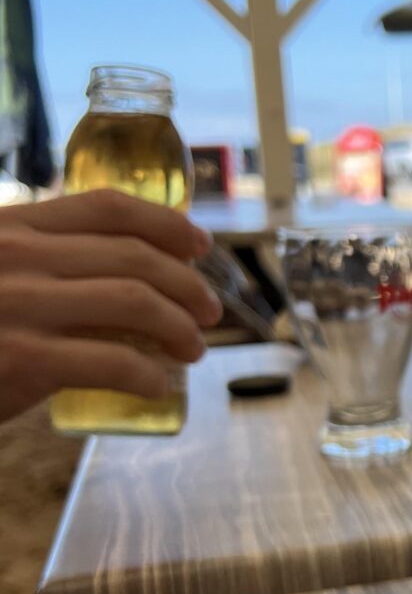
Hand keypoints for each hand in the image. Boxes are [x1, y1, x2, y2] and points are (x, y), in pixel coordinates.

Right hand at [0, 189, 221, 422]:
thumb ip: (38, 260)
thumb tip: (118, 270)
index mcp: (14, 226)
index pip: (108, 206)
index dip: (167, 223)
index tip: (200, 245)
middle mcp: (20, 256)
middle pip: (134, 256)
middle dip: (188, 284)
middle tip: (210, 311)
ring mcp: (21, 306)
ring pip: (135, 302)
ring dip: (181, 328)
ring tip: (194, 350)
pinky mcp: (24, 360)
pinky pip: (113, 362)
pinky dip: (149, 376)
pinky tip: (160, 387)